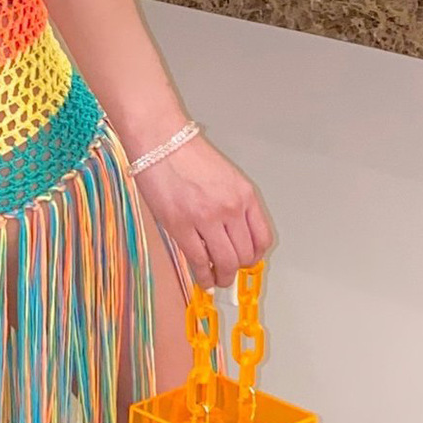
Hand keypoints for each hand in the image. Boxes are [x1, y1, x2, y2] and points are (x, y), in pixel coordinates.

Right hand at [131, 134, 272, 286]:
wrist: (160, 142)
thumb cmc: (186, 154)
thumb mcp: (224, 177)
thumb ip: (232, 204)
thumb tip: (232, 234)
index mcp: (244, 194)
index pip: (262, 238)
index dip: (256, 255)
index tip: (248, 261)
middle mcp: (231, 208)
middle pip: (245, 255)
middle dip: (238, 269)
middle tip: (230, 274)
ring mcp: (207, 219)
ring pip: (225, 262)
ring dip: (223, 277)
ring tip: (217, 280)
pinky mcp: (181, 226)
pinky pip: (199, 261)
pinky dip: (203, 275)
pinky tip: (202, 278)